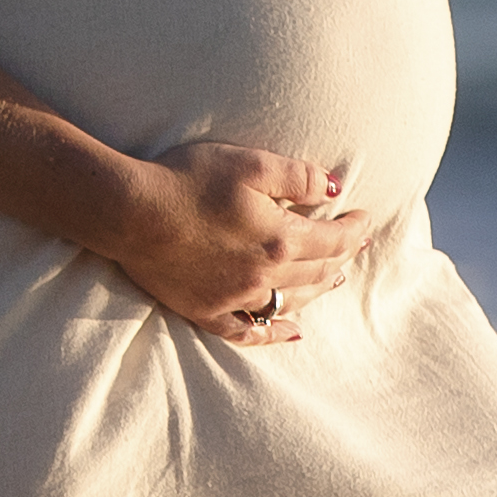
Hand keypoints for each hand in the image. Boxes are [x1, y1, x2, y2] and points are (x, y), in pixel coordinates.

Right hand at [116, 137, 371, 345]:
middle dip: (343, 256)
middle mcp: (265, 275)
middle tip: (355, 245)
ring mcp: (236, 298)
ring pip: (292, 301)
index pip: (335, 240)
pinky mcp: (207, 311)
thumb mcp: (250, 164)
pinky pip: (250, 331)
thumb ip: (298, 177)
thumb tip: (336, 191)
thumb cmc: (188, 180)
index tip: (365, 219)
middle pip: (318, 272)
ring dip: (318, 290)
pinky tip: (292, 331)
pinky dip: (276, 332)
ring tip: (334, 279)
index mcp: (280, 239)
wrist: (131, 212)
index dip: (355, 230)